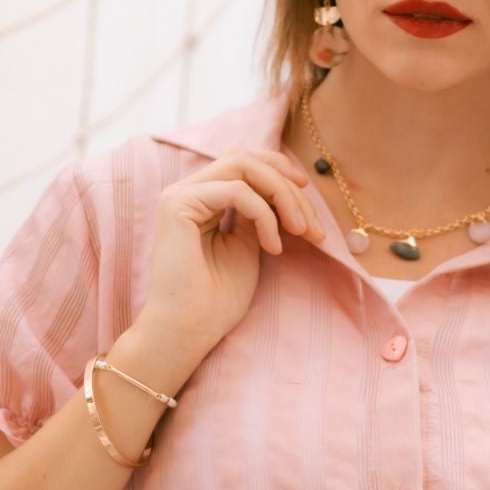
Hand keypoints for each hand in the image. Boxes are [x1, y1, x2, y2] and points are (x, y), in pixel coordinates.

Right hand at [142, 146, 326, 356]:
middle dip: (287, 184)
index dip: (280, 173)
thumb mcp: (248, 246)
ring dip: (282, 197)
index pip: (244, 163)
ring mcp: (180, 195)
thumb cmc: (216, 300)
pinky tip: (273, 247)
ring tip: (302, 231)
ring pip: (244, 167)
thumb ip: (258, 214)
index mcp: (202, 199)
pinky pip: (237, 192)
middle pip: (246, 158)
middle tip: (312, 222)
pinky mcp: (178, 205)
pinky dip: (265, 216)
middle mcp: (188, 190)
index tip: (310, 203)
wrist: (188, 332)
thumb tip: (283, 189)